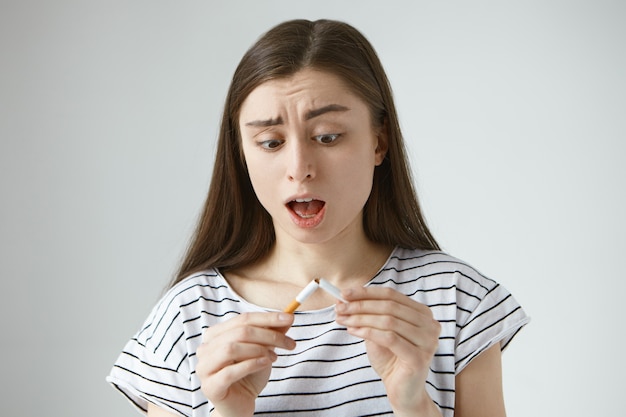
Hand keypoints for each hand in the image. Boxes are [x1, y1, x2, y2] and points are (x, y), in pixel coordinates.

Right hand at [195, 312, 295, 416]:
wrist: (241, 404)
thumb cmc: (249, 375)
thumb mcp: (263, 350)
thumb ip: (271, 333)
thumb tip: (288, 317)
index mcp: (215, 334)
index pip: (243, 319)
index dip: (267, 318)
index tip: (289, 318)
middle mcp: (206, 348)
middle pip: (240, 332)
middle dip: (269, 336)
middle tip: (289, 343)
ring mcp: (204, 367)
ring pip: (231, 348)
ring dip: (259, 350)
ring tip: (274, 358)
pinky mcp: (210, 386)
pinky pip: (230, 372)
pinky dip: (251, 365)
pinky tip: (265, 364)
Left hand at [335, 287, 441, 414]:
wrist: (402, 391)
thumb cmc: (391, 360)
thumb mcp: (378, 331)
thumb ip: (368, 315)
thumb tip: (344, 298)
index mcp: (422, 313)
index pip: (392, 295)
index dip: (367, 292)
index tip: (345, 293)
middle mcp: (429, 325)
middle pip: (389, 306)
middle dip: (361, 305)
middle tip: (340, 307)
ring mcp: (427, 341)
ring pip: (388, 321)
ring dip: (361, 318)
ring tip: (343, 320)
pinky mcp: (418, 358)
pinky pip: (389, 338)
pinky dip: (368, 332)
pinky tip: (353, 331)